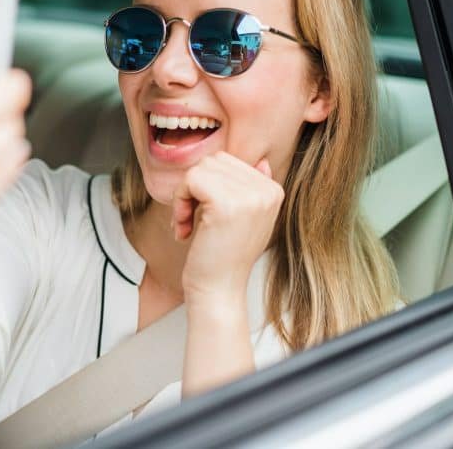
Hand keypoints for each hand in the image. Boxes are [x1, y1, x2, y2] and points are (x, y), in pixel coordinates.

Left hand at [172, 152, 283, 306]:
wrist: (219, 291)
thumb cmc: (224, 257)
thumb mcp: (246, 219)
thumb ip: (252, 190)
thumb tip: (262, 162)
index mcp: (273, 190)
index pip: (228, 161)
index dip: (206, 185)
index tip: (203, 216)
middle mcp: (267, 190)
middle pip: (213, 161)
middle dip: (193, 188)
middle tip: (190, 220)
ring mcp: (250, 196)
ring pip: (200, 168)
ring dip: (184, 195)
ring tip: (188, 224)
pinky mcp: (227, 203)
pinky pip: (190, 180)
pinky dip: (179, 201)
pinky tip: (183, 228)